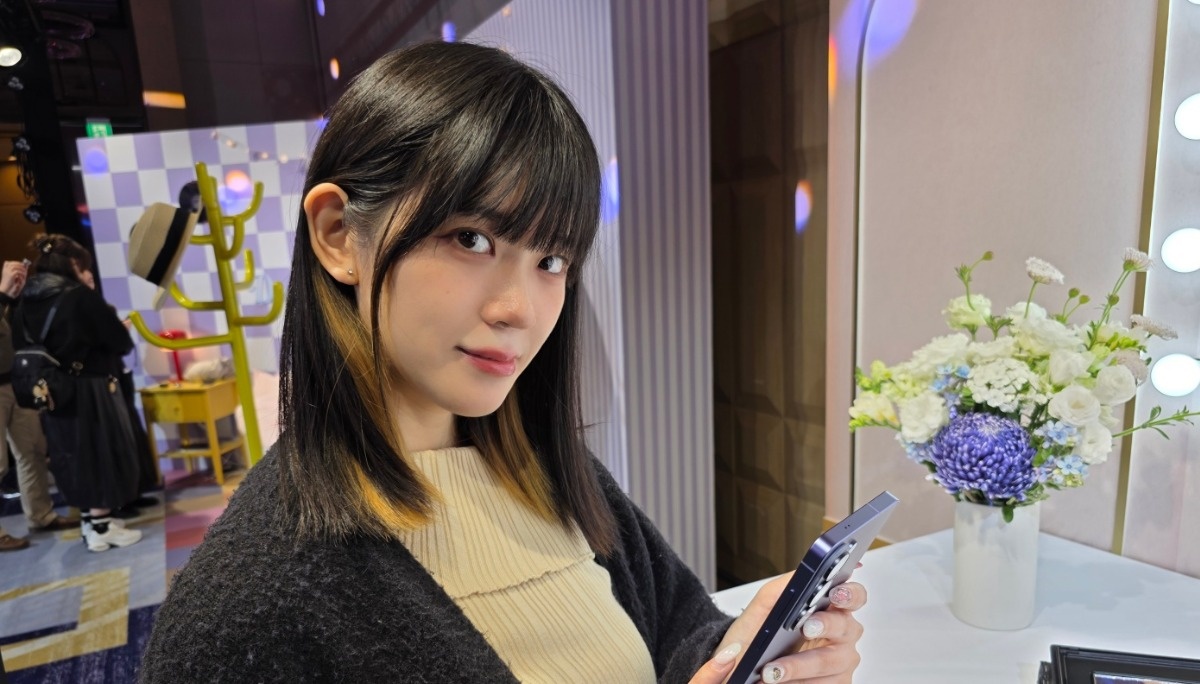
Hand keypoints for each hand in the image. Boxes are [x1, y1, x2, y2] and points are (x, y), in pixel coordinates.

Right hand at [0, 261, 27, 297]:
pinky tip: (23, 276)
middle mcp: (5, 270)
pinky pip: (18, 271)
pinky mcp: (11, 275)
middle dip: (20, 265)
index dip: (15, 263)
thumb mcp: (13, 276)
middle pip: (13, 263)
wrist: (6, 289)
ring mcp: (7, 272)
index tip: (21, 264)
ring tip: (25, 272)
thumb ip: (18, 271)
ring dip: (21, 269)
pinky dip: (21, 273)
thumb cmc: (10, 283)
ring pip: (16, 266)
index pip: (8, 262)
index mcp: (4, 270)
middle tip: (25, 267)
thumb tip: (26, 266)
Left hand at [689, 575, 866, 683]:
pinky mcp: (835, 683)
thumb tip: (801, 576)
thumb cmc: (755, 634)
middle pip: (846, 628)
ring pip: (833, 662)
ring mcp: (840, 661)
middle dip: (826, 626)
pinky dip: (801, 683)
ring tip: (772, 670)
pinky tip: (781, 682)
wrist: (741, 664)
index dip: (849, 593)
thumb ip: (781, 588)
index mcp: (829, 608)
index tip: (835, 593)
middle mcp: (841, 634)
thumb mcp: (762, 608)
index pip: (852, 595)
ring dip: (801, 666)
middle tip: (806, 627)